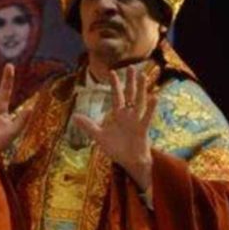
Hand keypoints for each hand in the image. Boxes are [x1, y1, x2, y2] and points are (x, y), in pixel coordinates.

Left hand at [72, 64, 158, 182]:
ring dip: (141, 89)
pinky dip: (151, 107)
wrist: (129, 162)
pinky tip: (155, 96)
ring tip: (143, 76)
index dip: (114, 85)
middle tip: (131, 67)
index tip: (112, 72)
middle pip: (129, 95)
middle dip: (130, 82)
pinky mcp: (142, 129)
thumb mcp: (99, 136)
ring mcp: (136, 121)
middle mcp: (128, 115)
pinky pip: (147, 117)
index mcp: (118, 115)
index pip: (116, 96)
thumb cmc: (116, 148)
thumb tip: (74, 116)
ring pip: (139, 102)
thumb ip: (88, 126)